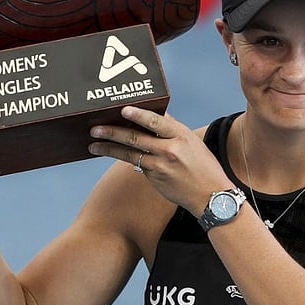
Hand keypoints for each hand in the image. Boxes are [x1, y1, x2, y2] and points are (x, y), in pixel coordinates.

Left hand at [87, 106, 229, 215]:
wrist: (211, 195)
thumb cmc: (203, 166)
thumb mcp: (192, 142)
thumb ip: (172, 130)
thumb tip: (153, 116)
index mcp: (181, 135)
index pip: (157, 121)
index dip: (139, 115)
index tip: (123, 109)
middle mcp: (170, 149)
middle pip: (135, 137)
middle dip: (112, 132)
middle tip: (94, 128)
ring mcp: (160, 165)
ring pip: (129, 154)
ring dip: (108, 148)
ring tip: (93, 145)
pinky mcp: (154, 178)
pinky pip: (136, 165)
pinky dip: (123, 158)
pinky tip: (112, 154)